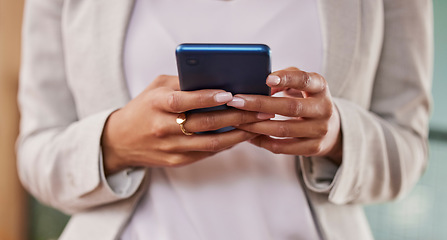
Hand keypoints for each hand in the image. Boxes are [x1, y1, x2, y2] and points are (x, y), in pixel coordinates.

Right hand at [101, 75, 271, 174]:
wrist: (120, 141)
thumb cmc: (143, 107)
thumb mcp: (156, 88)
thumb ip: (182, 83)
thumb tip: (216, 78)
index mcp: (156, 104)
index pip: (183, 101)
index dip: (206, 97)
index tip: (229, 94)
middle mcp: (163, 127)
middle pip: (204, 123)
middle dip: (236, 116)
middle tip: (259, 109)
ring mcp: (170, 147)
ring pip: (210, 143)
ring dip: (238, 134)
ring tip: (257, 124)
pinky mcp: (177, 161)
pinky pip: (207, 153)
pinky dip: (226, 144)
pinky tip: (241, 135)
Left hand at [227, 67, 342, 164]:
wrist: (330, 128)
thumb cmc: (305, 98)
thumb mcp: (299, 84)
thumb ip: (283, 78)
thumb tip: (259, 86)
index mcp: (320, 87)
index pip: (305, 80)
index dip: (287, 78)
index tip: (267, 79)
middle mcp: (324, 109)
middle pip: (290, 107)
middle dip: (259, 104)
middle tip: (236, 101)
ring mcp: (320, 130)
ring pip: (283, 130)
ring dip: (256, 125)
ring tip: (237, 119)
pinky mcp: (313, 148)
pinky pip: (282, 147)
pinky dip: (262, 141)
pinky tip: (247, 135)